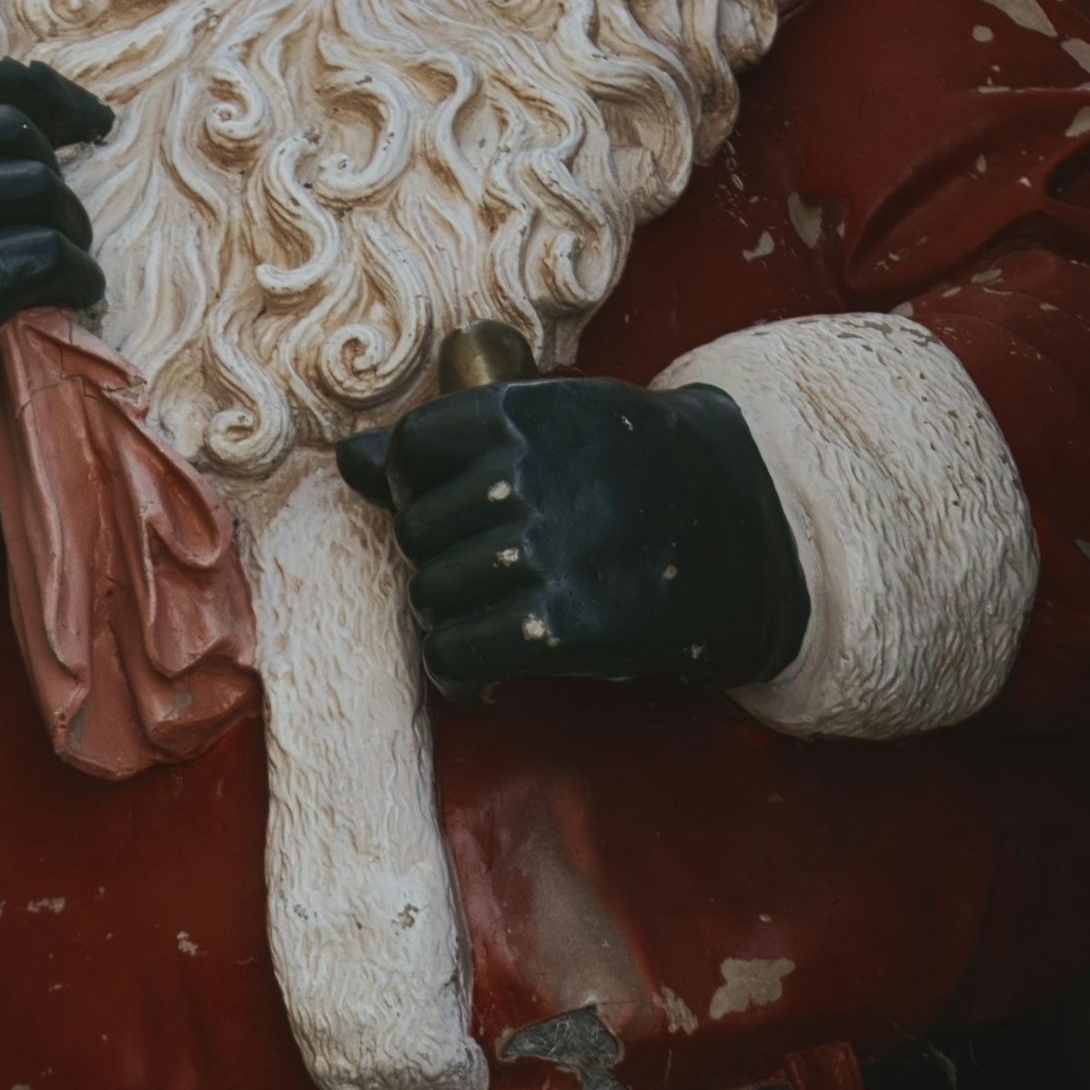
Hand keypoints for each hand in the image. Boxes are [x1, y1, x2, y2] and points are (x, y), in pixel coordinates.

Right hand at [0, 58, 110, 482]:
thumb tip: (47, 101)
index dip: (56, 98)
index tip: (93, 122)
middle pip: (23, 139)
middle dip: (56, 182)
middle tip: (61, 227)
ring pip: (45, 196)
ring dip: (71, 235)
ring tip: (62, 269)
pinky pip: (52, 258)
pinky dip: (76, 281)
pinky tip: (69, 298)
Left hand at [338, 371, 810, 702]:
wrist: (742, 537)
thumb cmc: (637, 472)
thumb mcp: (557, 426)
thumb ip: (451, 442)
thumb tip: (347, 461)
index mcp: (521, 413)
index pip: (411, 451)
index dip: (420, 487)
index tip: (455, 509)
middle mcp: (525, 477)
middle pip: (418, 532)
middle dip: (441, 561)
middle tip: (489, 577)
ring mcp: (542, 552)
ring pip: (432, 595)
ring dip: (454, 619)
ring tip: (496, 622)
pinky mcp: (561, 625)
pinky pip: (458, 653)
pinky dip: (461, 674)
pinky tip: (489, 676)